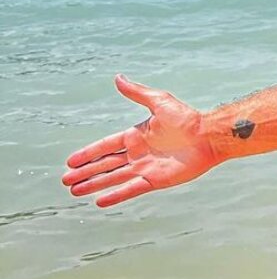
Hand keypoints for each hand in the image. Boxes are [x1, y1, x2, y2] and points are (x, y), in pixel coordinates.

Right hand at [62, 74, 219, 207]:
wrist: (208, 137)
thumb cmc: (187, 119)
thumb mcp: (159, 102)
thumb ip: (137, 93)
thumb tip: (118, 77)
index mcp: (136, 135)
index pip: (106, 146)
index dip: (88, 153)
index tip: (71, 161)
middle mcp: (138, 153)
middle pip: (105, 164)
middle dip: (86, 172)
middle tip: (67, 180)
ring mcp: (146, 168)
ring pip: (114, 178)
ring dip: (95, 184)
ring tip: (75, 191)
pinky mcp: (155, 180)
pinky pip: (131, 189)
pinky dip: (116, 195)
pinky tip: (99, 201)